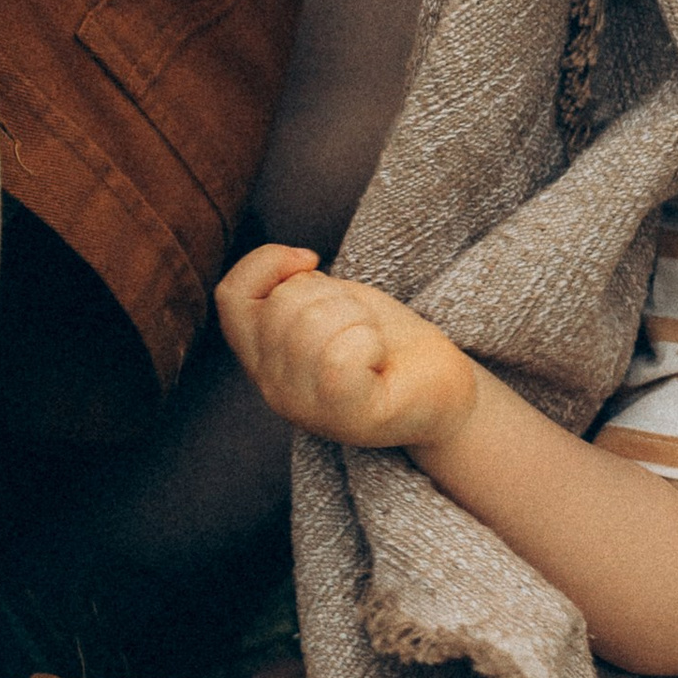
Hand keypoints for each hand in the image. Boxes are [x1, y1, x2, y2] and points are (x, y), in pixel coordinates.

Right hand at [215, 243, 484, 454]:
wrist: (446, 390)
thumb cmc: (389, 342)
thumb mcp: (333, 302)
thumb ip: (294, 288)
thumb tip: (296, 261)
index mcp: (263, 357)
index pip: (231, 296)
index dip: (267, 263)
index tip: (312, 261)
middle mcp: (273, 387)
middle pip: (283, 304)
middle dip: (333, 295)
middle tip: (360, 325)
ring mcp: (306, 407)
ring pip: (311, 324)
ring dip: (356, 318)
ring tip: (371, 343)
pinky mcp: (345, 417)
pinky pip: (340, 356)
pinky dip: (369, 342)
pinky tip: (380, 360)